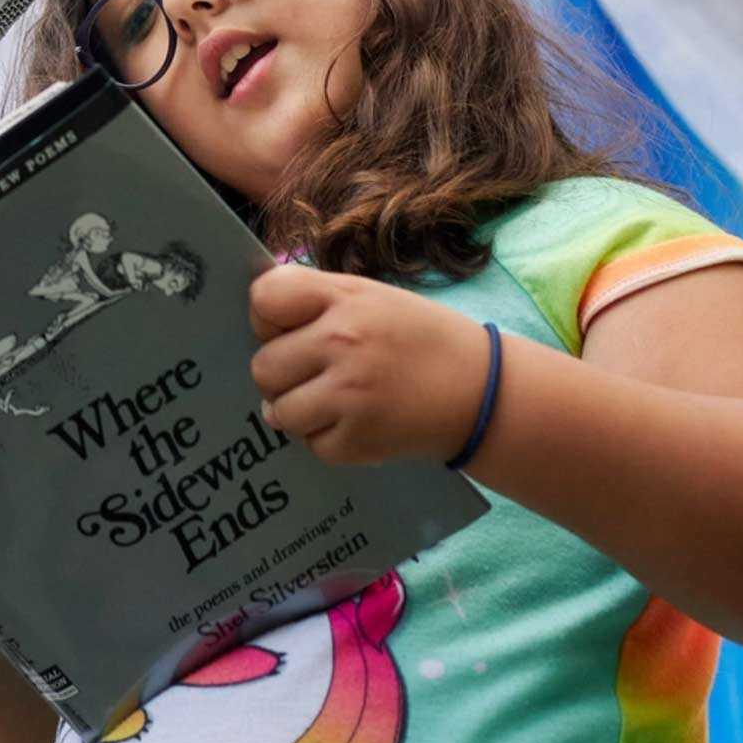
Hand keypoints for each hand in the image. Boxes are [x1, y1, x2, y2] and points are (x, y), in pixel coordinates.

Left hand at [248, 265, 494, 466]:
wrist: (482, 391)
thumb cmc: (420, 339)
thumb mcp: (372, 298)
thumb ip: (317, 304)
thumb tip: (260, 329)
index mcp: (344, 298)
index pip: (264, 299)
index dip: (267, 319)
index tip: (287, 328)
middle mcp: (342, 342)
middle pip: (263, 366)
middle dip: (282, 374)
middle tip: (315, 373)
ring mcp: (349, 393)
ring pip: (279, 412)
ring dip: (299, 412)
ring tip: (333, 401)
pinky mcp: (359, 439)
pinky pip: (312, 444)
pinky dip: (329, 440)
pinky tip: (358, 422)